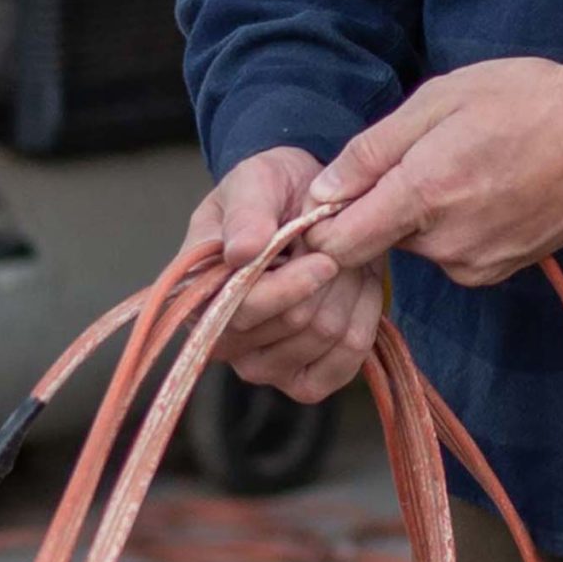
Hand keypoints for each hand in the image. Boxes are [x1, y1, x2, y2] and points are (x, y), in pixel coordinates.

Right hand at [186, 147, 384, 400]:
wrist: (303, 203)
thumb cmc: (270, 192)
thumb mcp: (255, 181)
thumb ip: (246, 212)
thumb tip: (241, 252)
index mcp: (199, 294)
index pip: (244, 310)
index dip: (290, 287)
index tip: (325, 259)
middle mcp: (223, 340)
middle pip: (294, 325)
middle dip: (330, 278)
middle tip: (338, 243)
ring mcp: (261, 365)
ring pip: (326, 339)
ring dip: (351, 292)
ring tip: (345, 258)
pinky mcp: (299, 380)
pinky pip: (344, 365)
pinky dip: (363, 321)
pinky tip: (357, 289)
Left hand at [306, 58, 562, 286]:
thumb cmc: (523, 100)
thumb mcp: (439, 99)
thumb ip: (371, 151)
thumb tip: (319, 194)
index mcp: (423, 195)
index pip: (337, 245)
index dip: (322, 223)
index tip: (332, 196)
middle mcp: (446, 244)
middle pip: (377, 241)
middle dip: (382, 205)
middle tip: (421, 157)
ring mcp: (477, 264)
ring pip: (418, 247)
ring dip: (423, 215)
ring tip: (466, 166)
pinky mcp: (500, 273)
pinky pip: (453, 254)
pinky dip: (457, 227)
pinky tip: (488, 188)